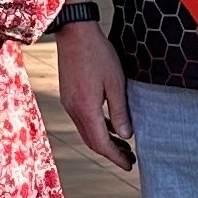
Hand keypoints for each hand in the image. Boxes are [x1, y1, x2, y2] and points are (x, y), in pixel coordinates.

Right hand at [55, 17, 132, 169]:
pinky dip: (96, 128)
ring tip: (123, 145)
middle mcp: (73, 110)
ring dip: (103, 141)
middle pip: (92, 141)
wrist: (74, 33)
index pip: (101, 143)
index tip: (129, 165)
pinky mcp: (68, 96)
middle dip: (111, 153)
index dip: (116, 157)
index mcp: (86, 109)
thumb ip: (120, 111)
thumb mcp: (115, 83)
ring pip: (86, 131)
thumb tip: (125, 136)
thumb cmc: (97, 54)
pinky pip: (82, 119)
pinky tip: (109, 126)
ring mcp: (68, 103)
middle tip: (129, 159)